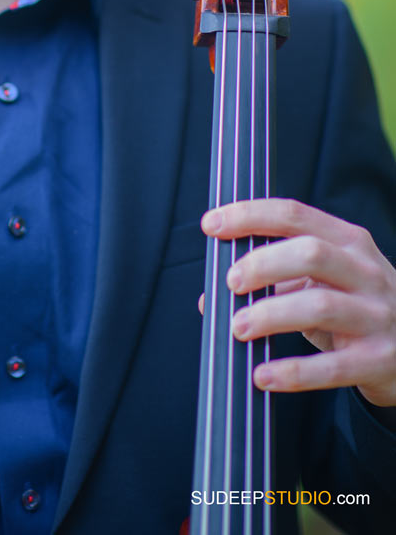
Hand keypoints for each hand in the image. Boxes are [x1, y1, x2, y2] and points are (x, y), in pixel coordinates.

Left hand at [199, 198, 395, 409]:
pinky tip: (264, 375)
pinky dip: (294, 372)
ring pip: (320, 306)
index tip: (212, 224)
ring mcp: (376, 315)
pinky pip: (333, 367)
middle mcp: (365, 271)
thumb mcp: (325, 281)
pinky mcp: (379, 359)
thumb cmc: (358, 307)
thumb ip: (273, 280)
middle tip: (231, 281)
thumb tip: (211, 297)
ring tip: (238, 327)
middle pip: (310, 253)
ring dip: (270, 314)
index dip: (249, 216)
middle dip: (262, 263)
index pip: (294, 215)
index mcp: (348, 241)